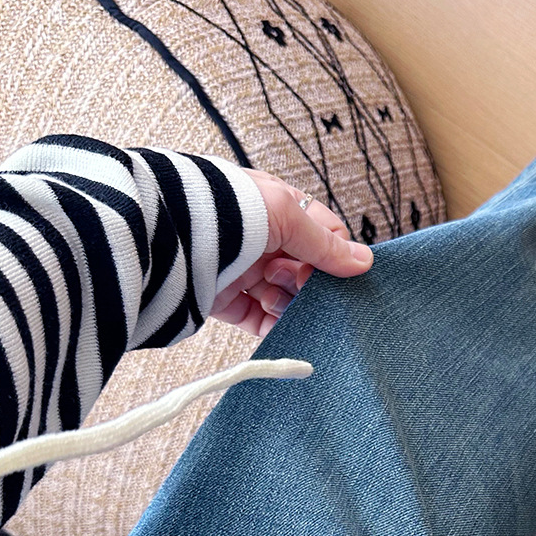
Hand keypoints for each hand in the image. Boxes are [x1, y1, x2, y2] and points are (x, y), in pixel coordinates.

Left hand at [212, 169, 373, 337]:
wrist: (171, 232)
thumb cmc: (228, 209)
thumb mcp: (287, 215)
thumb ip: (326, 243)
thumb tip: (364, 261)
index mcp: (276, 208)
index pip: (322, 234)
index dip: (333, 255)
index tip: (335, 272)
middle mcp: (261, 239)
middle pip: (304, 271)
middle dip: (307, 283)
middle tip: (297, 282)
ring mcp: (242, 269)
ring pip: (283, 297)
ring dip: (288, 304)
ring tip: (273, 296)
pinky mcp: (223, 298)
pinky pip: (256, 320)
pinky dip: (271, 327)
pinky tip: (277, 325)